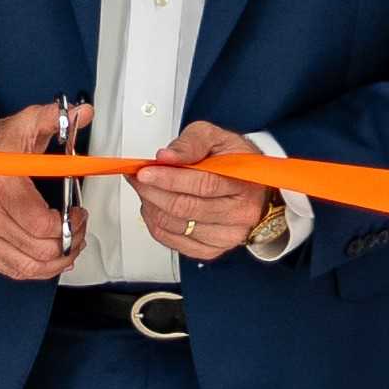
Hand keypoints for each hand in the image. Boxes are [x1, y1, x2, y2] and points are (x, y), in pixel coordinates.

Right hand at [0, 102, 85, 281]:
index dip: (70, 226)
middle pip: (42, 250)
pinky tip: (51, 257)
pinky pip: (16, 271)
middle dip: (70, 241)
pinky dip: (40, 269)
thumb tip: (83, 112)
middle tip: (78, 228)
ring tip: (69, 243)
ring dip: (59, 259)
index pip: (43, 227)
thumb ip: (54, 119)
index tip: (78, 214)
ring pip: (32, 267)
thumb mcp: (22, 126)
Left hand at [124, 121, 277, 261]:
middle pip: (185, 208)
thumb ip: (190, 143)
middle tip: (139, 178)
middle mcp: (239, 214)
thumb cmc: (233, 162)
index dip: (169, 178)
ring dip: (151, 206)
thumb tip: (166, 157)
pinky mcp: (211, 250)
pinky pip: (173, 242)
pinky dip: (156, 224)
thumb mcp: (215, 138)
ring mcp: (226, 236)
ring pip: (175, 226)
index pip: (203, 184)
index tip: (146, 172)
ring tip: (147, 189)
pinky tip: (155, 207)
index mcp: (244, 184)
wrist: (249, 186)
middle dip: (152, 191)